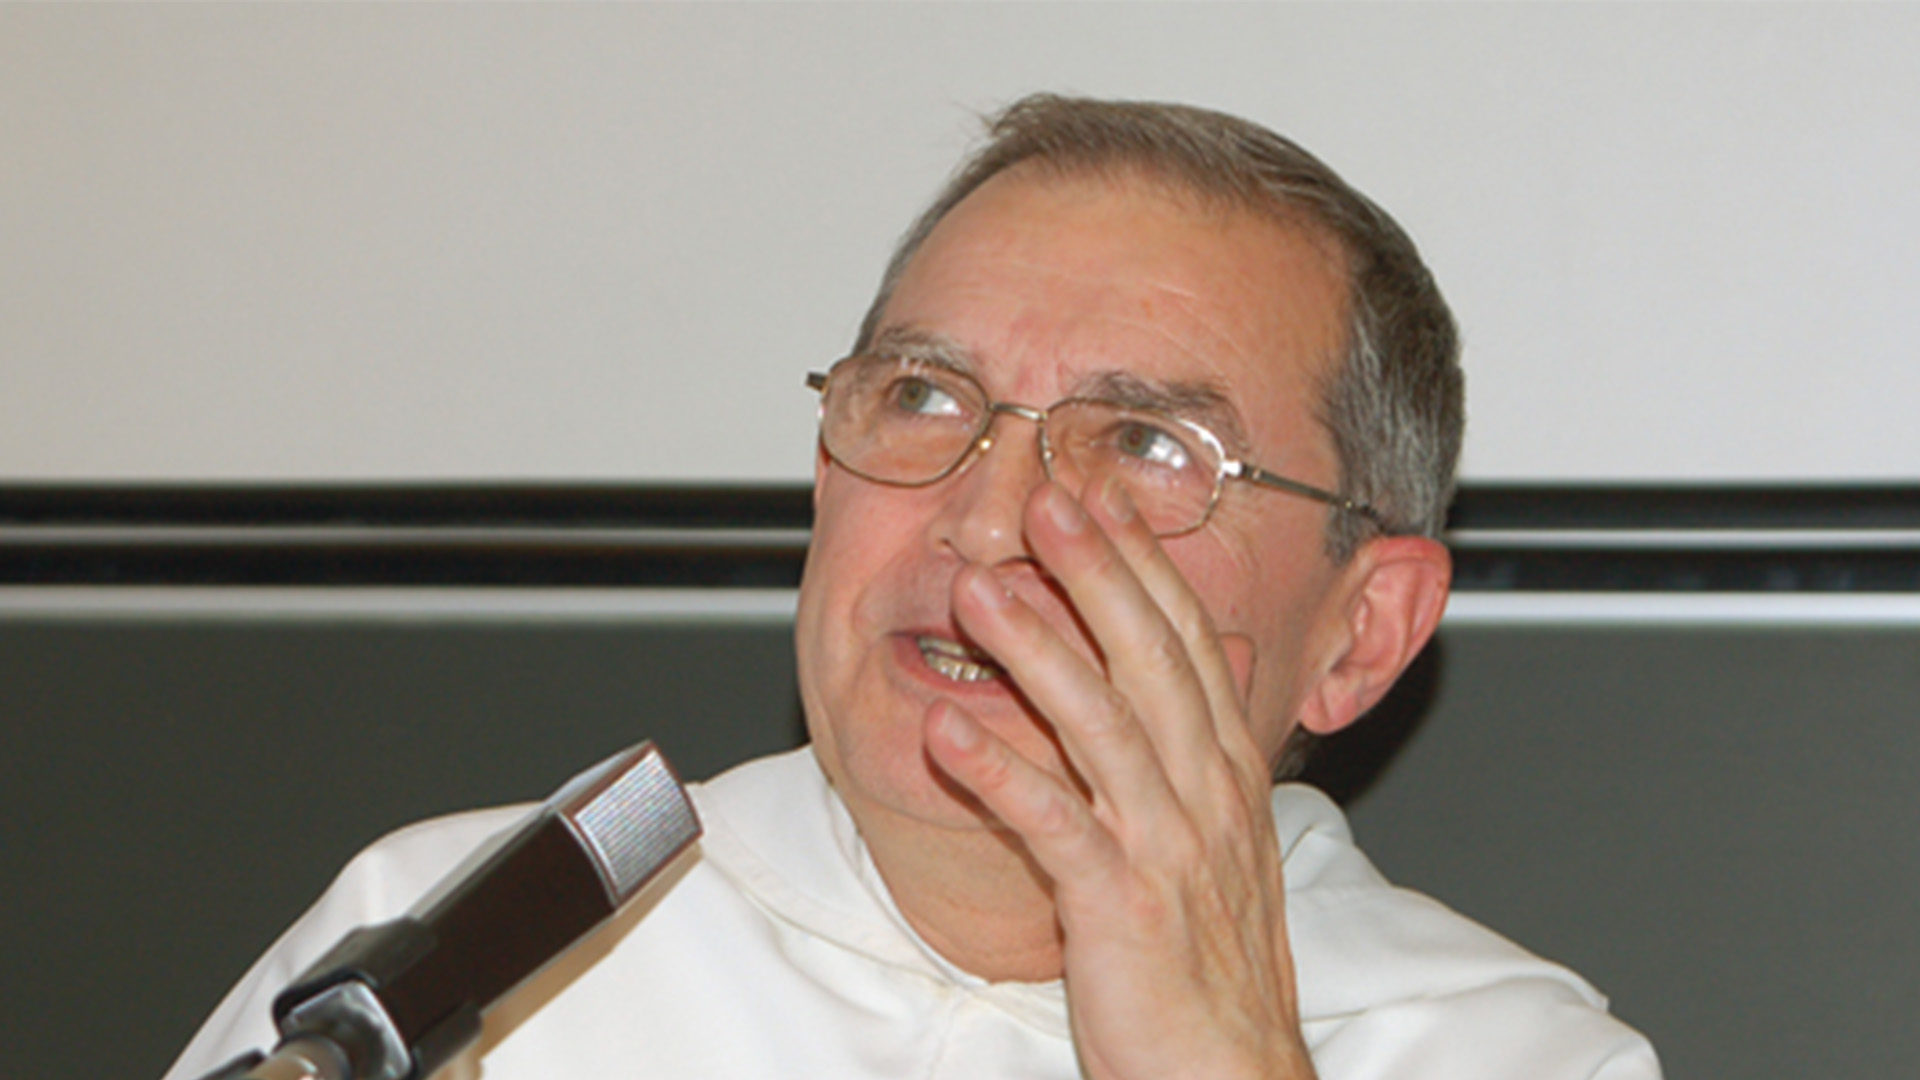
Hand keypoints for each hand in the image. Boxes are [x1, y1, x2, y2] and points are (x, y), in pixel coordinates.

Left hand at [924, 479, 1317, 1079]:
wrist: (1233, 1076)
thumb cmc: (1214, 969)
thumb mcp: (1218, 842)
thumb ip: (1197, 752)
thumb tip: (1203, 665)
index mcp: (1226, 774)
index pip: (1187, 643)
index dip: (1143, 564)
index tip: (1099, 497)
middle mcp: (1205, 796)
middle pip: (1151, 660)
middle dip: (1099, 572)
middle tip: (1047, 501)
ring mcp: (1168, 850)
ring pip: (1103, 726)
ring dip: (1040, 650)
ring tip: (981, 590)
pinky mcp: (1123, 909)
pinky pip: (1056, 829)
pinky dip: (1002, 775)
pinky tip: (948, 733)